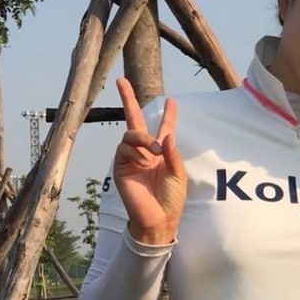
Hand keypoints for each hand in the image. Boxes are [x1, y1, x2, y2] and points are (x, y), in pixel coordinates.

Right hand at [111, 77, 184, 244]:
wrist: (158, 219)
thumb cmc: (171, 199)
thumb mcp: (178, 174)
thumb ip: (172, 154)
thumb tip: (166, 135)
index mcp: (162, 152)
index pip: (164, 128)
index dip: (169, 114)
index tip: (172, 100)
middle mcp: (145, 151)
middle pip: (135, 120)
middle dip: (128, 99)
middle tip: (121, 81)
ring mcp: (131, 158)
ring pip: (130, 134)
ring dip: (142, 139)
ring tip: (154, 153)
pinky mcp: (121, 167)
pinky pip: (124, 149)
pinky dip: (135, 152)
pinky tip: (144, 162)